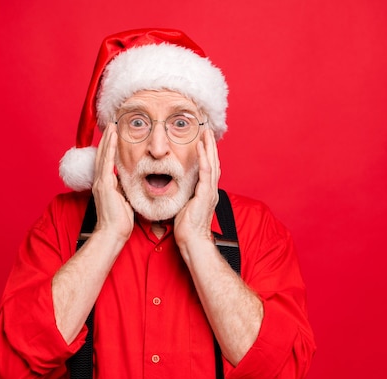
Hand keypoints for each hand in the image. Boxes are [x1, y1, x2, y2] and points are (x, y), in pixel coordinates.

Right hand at [91, 123, 133, 241]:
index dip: (110, 148)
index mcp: (106, 185)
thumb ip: (124, 190)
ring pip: (103, 155)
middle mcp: (101, 181)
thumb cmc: (120, 222)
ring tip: (111, 126)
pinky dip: (109, 148)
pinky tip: (112, 138)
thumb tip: (130, 183)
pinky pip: (106, 162)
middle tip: (111, 124)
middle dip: (107, 139)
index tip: (114, 136)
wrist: (113, 233)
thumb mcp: (124, 201)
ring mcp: (101, 182)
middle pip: (103, 155)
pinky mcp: (104, 185)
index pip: (107, 161)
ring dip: (107, 139)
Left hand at [174, 128, 220, 246]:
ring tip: (206, 132)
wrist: (192, 240)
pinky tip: (201, 146)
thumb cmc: (187, 226)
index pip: (208, 167)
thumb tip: (172, 185)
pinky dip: (204, 157)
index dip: (206, 153)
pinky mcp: (206, 194)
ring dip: (209, 146)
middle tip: (208, 129)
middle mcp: (211, 189)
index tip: (202, 139)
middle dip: (211, 145)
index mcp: (206, 191)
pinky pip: (206, 172)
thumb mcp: (184, 205)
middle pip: (214, 161)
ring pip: (212, 163)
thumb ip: (183, 193)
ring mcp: (210, 191)